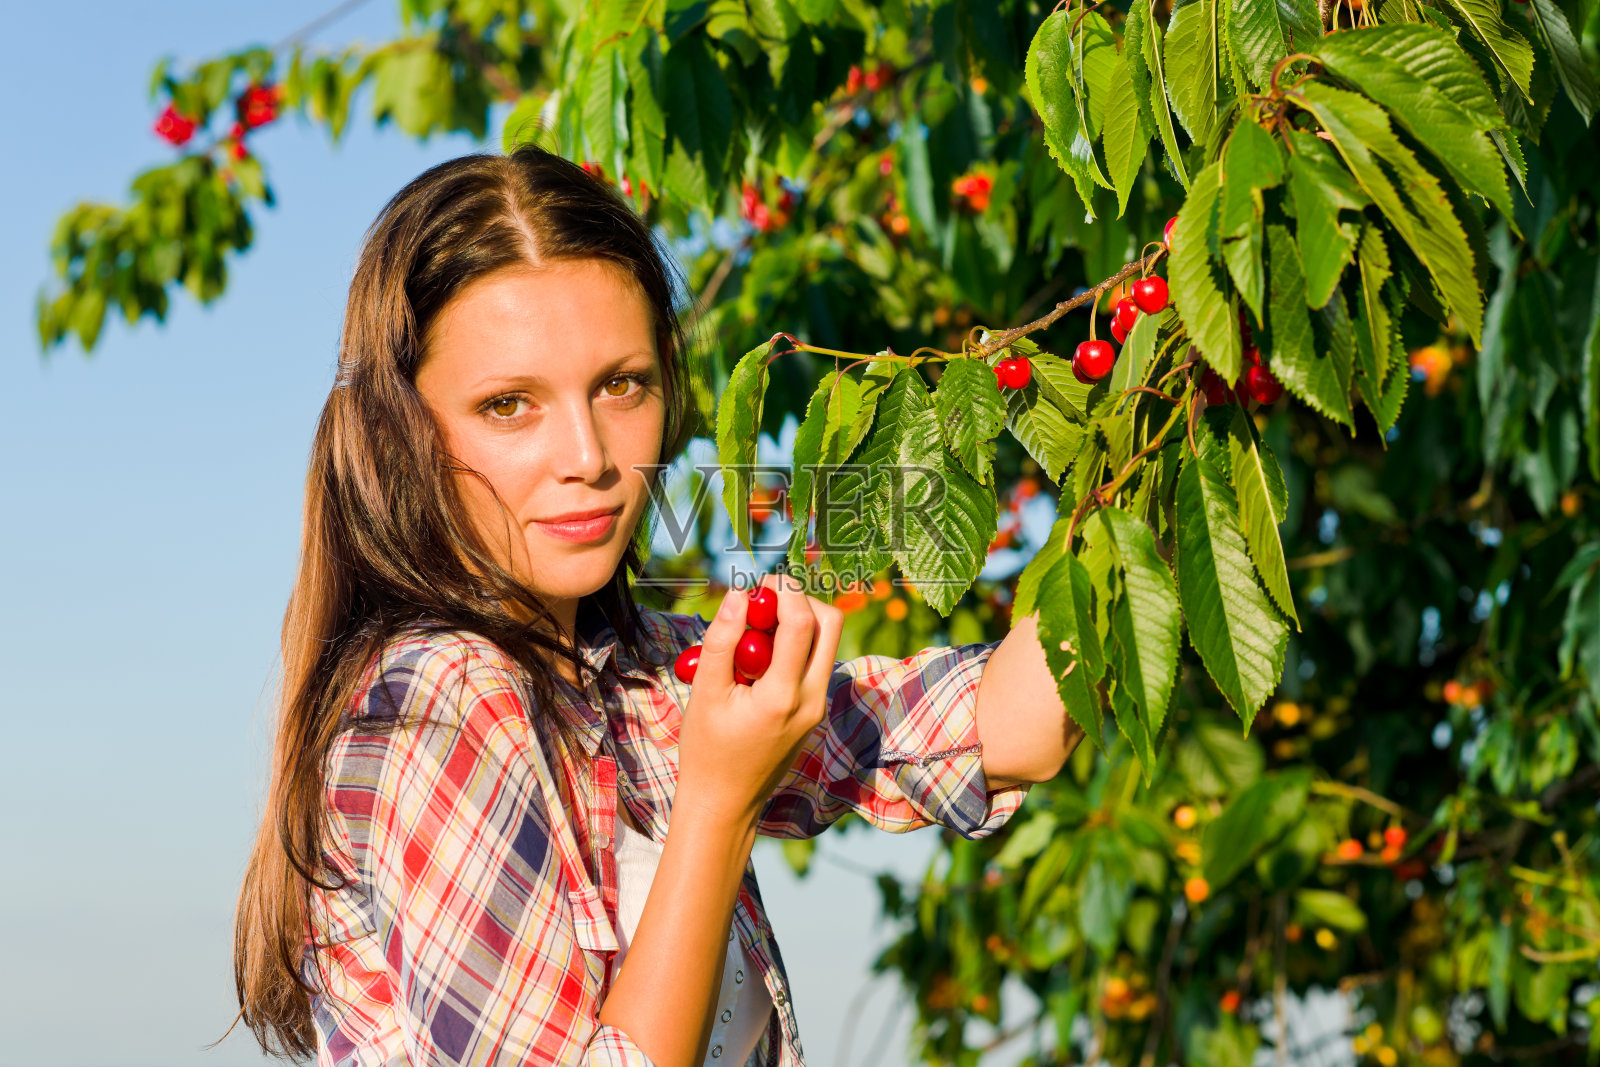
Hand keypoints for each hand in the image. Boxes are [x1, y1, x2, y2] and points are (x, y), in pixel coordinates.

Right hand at [674, 574, 843, 827]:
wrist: (725, 802)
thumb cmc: (707, 750)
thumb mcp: (705, 692)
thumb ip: (722, 640)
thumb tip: (740, 595)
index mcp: (783, 696)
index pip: (801, 623)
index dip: (784, 590)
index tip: (759, 583)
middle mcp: (811, 699)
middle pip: (830, 624)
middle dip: (801, 600)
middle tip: (763, 601)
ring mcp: (818, 706)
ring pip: (827, 642)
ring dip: (799, 621)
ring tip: (756, 629)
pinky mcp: (815, 710)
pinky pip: (815, 662)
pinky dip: (795, 645)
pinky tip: (758, 656)